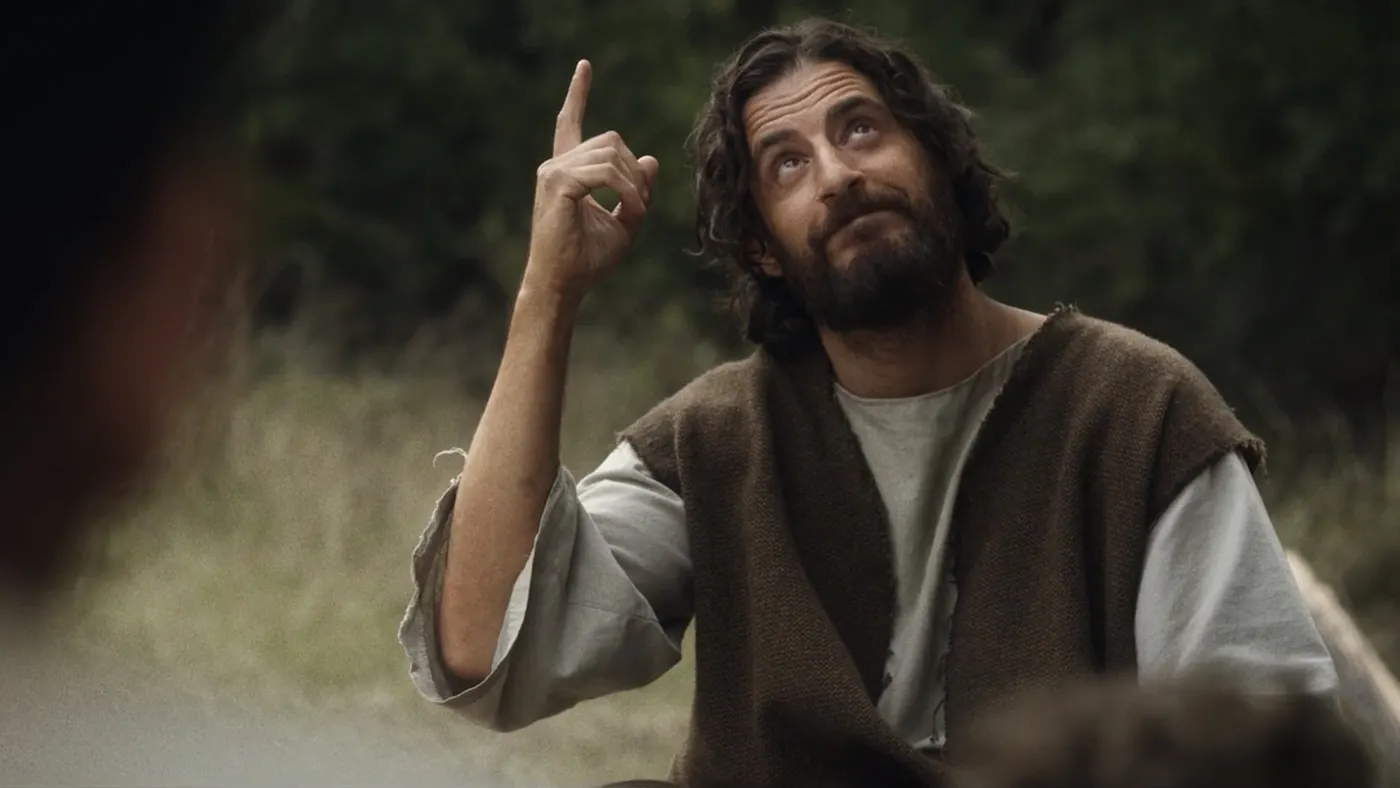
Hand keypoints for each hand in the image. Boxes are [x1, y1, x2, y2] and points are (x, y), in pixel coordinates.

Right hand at [523, 59, 658, 300]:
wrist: (563, 285)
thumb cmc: (588, 260)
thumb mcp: (626, 223)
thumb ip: (637, 191)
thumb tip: (651, 158)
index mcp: (567, 171)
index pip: (570, 123)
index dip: (578, 94)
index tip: (584, 66)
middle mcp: (556, 165)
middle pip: (612, 140)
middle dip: (636, 170)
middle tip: (640, 205)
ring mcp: (553, 172)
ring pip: (612, 155)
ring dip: (634, 185)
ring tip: (636, 214)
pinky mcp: (558, 184)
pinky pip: (606, 173)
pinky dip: (627, 191)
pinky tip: (632, 212)